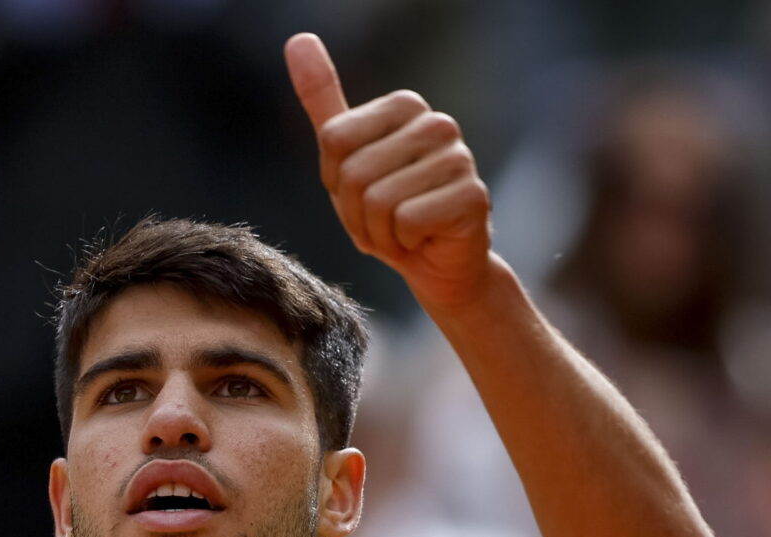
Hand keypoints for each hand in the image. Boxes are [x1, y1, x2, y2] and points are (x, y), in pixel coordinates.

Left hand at [285, 34, 492, 309]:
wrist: (435, 263)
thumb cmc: (387, 211)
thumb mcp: (344, 157)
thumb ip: (323, 99)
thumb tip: (298, 40)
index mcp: (404, 106)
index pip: (334, 140)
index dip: (335, 182)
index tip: (359, 195)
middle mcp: (436, 123)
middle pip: (354, 173)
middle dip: (355, 214)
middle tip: (381, 222)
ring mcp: (459, 157)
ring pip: (378, 201)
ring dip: (379, 232)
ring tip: (402, 232)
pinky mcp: (472, 196)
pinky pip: (406, 222)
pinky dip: (404, 243)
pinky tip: (423, 239)